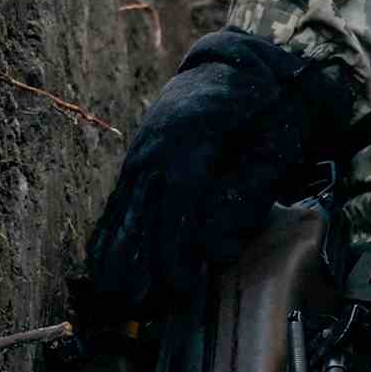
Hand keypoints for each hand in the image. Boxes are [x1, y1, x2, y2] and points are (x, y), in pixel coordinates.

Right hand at [85, 30, 355, 309]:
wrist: (240, 68)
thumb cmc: (264, 111)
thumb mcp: (271, 145)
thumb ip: (245, 194)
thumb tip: (213, 246)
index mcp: (191, 134)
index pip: (178, 202)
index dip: (175, 247)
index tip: (178, 286)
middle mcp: (157, 143)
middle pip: (142, 209)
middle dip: (138, 260)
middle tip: (136, 303)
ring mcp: (142, 150)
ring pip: (123, 207)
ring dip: (116, 252)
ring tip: (111, 294)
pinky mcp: (137, 160)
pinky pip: (118, 201)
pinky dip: (108, 233)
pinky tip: (98, 264)